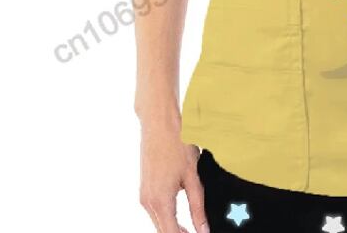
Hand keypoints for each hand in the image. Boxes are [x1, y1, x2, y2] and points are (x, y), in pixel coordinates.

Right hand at [139, 118, 207, 232]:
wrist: (159, 124)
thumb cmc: (177, 145)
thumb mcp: (193, 177)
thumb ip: (198, 207)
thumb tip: (203, 229)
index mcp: (160, 202)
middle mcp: (148, 202)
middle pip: (163, 231)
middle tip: (199, 231)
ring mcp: (144, 196)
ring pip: (158, 223)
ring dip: (173, 228)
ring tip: (192, 228)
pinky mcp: (144, 189)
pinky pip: (155, 212)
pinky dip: (167, 217)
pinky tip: (180, 216)